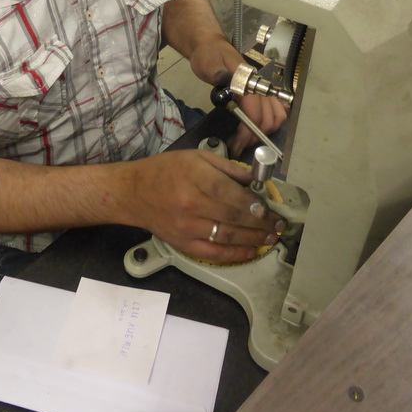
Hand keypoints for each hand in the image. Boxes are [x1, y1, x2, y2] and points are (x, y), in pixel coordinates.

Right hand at [126, 148, 283, 262]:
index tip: (268, 208)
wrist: (133, 193)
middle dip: (261, 223)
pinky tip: (251, 251)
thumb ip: (227, 167)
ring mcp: (188, 227)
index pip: (232, 194)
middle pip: (234, 217)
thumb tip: (254, 181)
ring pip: (228, 236)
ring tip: (270, 237)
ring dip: (254, 239)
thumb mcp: (195, 157)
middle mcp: (192, 204)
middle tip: (278, 224)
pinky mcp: (184, 244)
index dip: (254, 204)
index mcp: (196, 178)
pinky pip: (214, 253)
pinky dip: (235, 254)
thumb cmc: (165, 170)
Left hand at [188, 36, 286, 156]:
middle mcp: (258, 86)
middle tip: (239, 146)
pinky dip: (273, 122)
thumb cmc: (208, 56)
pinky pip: (276, 109)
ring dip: (266, 131)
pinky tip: (261, 129)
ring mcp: (262, 89)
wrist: (212, 46)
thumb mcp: (208, 63)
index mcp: (246, 81)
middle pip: (268, 117)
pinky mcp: (261, 92)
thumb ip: (218, 72)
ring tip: (249, 140)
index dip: (248, 131)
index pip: (254, 110)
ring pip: (277, 115)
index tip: (237, 145)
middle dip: (256, 136)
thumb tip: (228, 81)